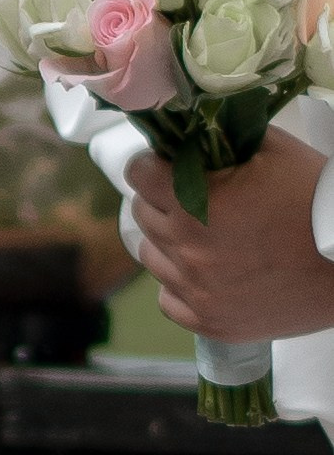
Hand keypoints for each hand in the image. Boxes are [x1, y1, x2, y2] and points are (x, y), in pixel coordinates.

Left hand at [126, 128, 333, 341]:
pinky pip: (168, 299)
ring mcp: (195, 290)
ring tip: (203, 233)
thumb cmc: (316, 200)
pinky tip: (205, 269)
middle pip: (142, 215)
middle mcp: (187, 249)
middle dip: (160, 199)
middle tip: (189, 197)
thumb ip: (225, 140)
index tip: (163, 165)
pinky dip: (179, 283)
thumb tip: (193, 133)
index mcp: (198, 202)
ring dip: (167, 241)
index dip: (150, 164)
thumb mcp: (274, 152)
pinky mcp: (208, 321)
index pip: (139, 174)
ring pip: (151, 257)